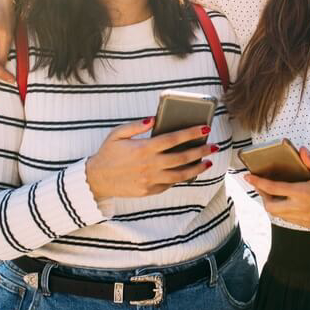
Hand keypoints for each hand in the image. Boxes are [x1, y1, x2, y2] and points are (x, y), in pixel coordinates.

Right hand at [86, 119, 216, 198]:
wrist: (96, 180)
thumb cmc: (107, 153)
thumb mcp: (117, 134)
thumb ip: (136, 126)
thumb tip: (153, 119)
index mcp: (144, 148)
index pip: (173, 139)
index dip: (191, 133)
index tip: (204, 128)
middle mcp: (150, 165)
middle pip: (182, 157)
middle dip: (201, 151)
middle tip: (214, 146)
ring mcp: (150, 180)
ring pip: (180, 174)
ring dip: (197, 168)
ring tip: (207, 162)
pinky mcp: (149, 190)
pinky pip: (169, 184)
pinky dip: (181, 178)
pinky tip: (189, 172)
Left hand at [245, 148, 309, 227]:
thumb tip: (301, 150)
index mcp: (303, 192)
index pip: (274, 188)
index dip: (259, 182)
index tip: (249, 177)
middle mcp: (300, 207)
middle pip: (271, 206)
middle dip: (263, 196)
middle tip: (261, 186)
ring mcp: (302, 218)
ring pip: (278, 215)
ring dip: (272, 204)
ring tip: (272, 194)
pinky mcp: (306, 224)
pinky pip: (288, 219)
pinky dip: (282, 211)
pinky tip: (285, 203)